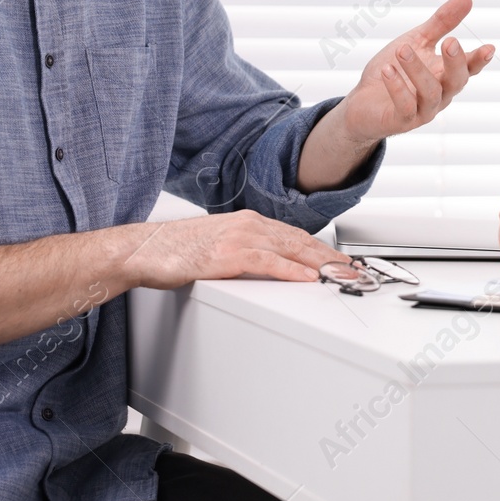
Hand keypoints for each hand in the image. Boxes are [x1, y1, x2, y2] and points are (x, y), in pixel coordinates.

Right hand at [126, 209, 344, 290]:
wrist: (145, 250)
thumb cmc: (176, 251)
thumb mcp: (219, 246)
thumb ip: (245, 252)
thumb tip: (267, 266)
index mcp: (248, 221)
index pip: (295, 235)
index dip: (322, 249)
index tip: (341, 261)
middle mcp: (248, 224)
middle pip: (301, 241)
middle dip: (331, 257)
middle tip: (354, 270)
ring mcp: (240, 237)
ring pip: (291, 249)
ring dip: (321, 264)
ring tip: (342, 275)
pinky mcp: (229, 254)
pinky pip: (269, 263)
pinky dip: (293, 271)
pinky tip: (308, 279)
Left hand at [336, 0, 494, 145]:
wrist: (363, 102)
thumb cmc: (396, 71)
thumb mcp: (418, 41)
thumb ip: (442, 23)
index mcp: (446, 74)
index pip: (468, 67)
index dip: (479, 59)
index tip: (490, 48)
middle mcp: (440, 94)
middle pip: (456, 81)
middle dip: (455, 63)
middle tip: (450, 42)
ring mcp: (423, 110)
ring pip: (430, 92)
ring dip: (417, 70)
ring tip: (402, 49)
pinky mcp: (401, 121)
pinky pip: (405, 106)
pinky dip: (397, 88)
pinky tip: (388, 70)